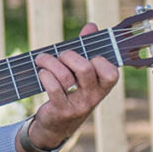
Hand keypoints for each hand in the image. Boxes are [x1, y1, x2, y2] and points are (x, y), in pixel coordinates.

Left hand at [17, 23, 118, 151]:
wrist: (56, 126)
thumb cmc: (71, 91)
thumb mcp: (81, 73)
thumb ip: (87, 48)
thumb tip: (91, 26)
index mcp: (103, 87)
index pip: (111, 72)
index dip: (99, 60)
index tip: (87, 55)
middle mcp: (93, 97)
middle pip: (85, 69)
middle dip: (69, 56)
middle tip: (60, 55)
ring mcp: (78, 105)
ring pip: (65, 76)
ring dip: (50, 62)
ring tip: (42, 59)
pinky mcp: (61, 110)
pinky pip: (53, 88)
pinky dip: (45, 76)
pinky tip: (41, 73)